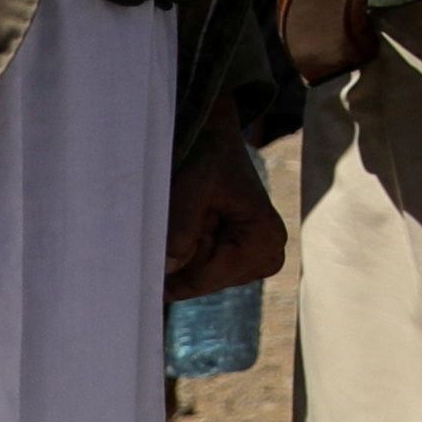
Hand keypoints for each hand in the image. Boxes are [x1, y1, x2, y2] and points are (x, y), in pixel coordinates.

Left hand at [165, 121, 287, 297]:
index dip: (175, 273)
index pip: (209, 279)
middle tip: (182, 221)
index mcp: (265, 237)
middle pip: (207, 283)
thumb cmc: (207, 158)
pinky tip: (195, 228)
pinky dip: (192, 257)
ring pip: (205, 281)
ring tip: (192, 219)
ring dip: (187, 257)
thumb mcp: (190, 188)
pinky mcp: (245, 256)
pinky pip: (207, 273)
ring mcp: (259, 256)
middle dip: (184, 261)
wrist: (215, 138)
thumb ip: (181, 229)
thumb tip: (169, 270)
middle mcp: (270, 252)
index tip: (152, 257)